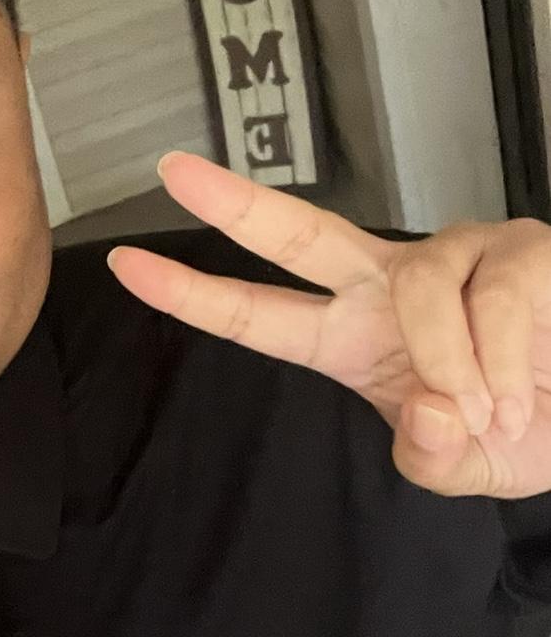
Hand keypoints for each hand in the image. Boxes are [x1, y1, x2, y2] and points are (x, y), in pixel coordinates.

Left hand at [107, 152, 550, 498]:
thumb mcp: (459, 466)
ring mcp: (454, 256)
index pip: (257, 313)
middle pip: (300, 234)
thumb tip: (430, 409)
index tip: (126, 266)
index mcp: (350, 336)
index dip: (192, 293)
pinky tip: (526, 388)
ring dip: (456, 367)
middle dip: (235, 204)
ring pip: (422, 296)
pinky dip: (509, 361)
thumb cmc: (520, 429)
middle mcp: (390, 283)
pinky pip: (496, 301)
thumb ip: (429, 456)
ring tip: (495, 411)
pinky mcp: (520, 248)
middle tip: (172, 171)